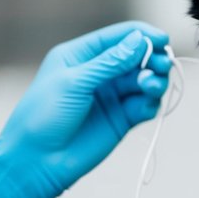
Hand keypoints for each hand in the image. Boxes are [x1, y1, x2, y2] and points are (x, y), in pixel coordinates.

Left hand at [0, 21, 170, 197]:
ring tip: (151, 87)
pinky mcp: (122, 119)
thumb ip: (109, 62)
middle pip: (138, 57)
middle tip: (161, 66)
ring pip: (145, 80)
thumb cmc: (43, 116)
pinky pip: (145, 105)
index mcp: (81, 55)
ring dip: (154, 81)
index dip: (143, 35)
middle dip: (153, 59)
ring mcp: (112, 97)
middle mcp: (100, 73)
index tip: (162, 39)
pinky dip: (151, 103)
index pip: (119, 37)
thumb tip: (140, 40)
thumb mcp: (74, 82)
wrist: (36, 162)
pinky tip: (145, 107)